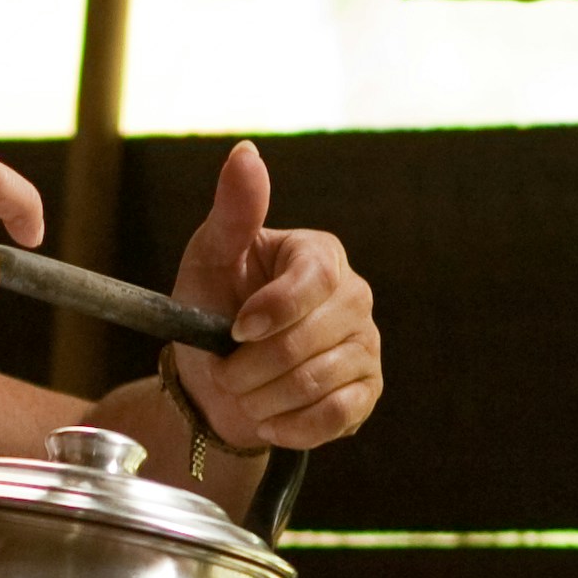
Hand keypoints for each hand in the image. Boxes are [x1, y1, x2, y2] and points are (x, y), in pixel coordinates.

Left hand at [165, 142, 379, 452]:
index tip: (235, 329)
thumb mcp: (211, 256)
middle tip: (224, 368)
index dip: (273, 310)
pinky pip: (334, 417)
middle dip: (248, 366)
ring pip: (315, 384)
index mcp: (321, 256)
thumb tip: (245, 152)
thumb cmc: (213, 308)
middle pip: (306, 342)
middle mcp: (355, 297)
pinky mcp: (366, 393)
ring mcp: (365, 347)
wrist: (215, 382)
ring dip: (260, 398)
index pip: (314, 280)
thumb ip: (233, 210)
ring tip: (242, 390)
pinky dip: (289, 425)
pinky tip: (269, 417)